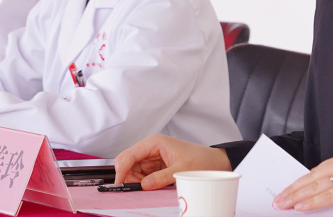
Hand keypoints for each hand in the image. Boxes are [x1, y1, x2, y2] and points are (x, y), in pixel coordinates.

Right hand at [114, 134, 230, 189]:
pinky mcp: (155, 167)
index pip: (129, 155)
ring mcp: (151, 158)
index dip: (121, 170)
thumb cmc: (200, 160)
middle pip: (127, 163)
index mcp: (154, 143)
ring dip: (136, 181)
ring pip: (132, 171)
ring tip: (149, 187)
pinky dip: (142, 183)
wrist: (213, 162)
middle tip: (136, 190)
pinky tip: (151, 187)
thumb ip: (162, 177)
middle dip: (128, 177)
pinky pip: (141, 176)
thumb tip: (144, 185)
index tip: (119, 184)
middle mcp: (150, 149)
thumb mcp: (181, 170)